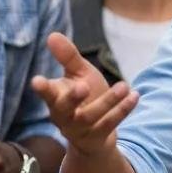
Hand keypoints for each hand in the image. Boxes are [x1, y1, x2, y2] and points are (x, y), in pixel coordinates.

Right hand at [31, 33, 137, 158]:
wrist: (95, 136)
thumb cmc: (84, 98)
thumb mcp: (78, 75)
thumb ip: (67, 57)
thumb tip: (52, 35)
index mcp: (56, 99)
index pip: (47, 93)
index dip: (42, 88)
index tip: (37, 81)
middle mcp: (64, 117)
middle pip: (64, 109)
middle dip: (72, 98)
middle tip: (83, 86)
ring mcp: (80, 130)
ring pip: (90, 117)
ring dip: (108, 101)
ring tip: (123, 85)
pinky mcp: (97, 137)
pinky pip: (110, 124)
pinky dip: (123, 110)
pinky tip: (134, 95)